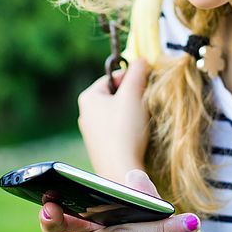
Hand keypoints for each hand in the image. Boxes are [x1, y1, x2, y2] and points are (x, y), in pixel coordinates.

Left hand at [77, 59, 149, 181]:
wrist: (120, 171)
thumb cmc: (125, 131)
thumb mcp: (133, 94)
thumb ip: (137, 72)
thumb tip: (142, 60)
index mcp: (88, 97)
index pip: (112, 76)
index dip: (131, 77)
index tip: (146, 83)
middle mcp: (85, 114)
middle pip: (115, 94)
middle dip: (133, 95)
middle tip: (145, 101)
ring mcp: (92, 133)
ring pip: (117, 112)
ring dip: (133, 112)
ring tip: (142, 120)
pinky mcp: (101, 147)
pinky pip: (117, 129)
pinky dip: (129, 128)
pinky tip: (137, 135)